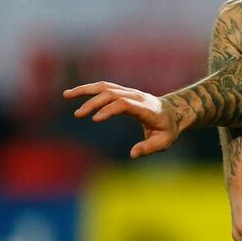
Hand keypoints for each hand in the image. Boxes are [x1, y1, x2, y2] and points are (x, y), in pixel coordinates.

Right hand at [63, 81, 181, 157]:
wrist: (175, 111)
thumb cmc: (168, 129)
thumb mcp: (164, 142)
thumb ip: (149, 148)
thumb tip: (133, 154)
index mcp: (146, 109)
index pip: (126, 104)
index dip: (110, 109)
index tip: (95, 119)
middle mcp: (137, 97)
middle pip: (113, 93)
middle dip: (94, 102)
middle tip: (78, 114)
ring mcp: (130, 92)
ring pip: (106, 86)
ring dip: (86, 90)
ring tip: (66, 95)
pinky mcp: (124, 92)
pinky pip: (105, 88)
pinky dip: (89, 89)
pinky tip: (73, 93)